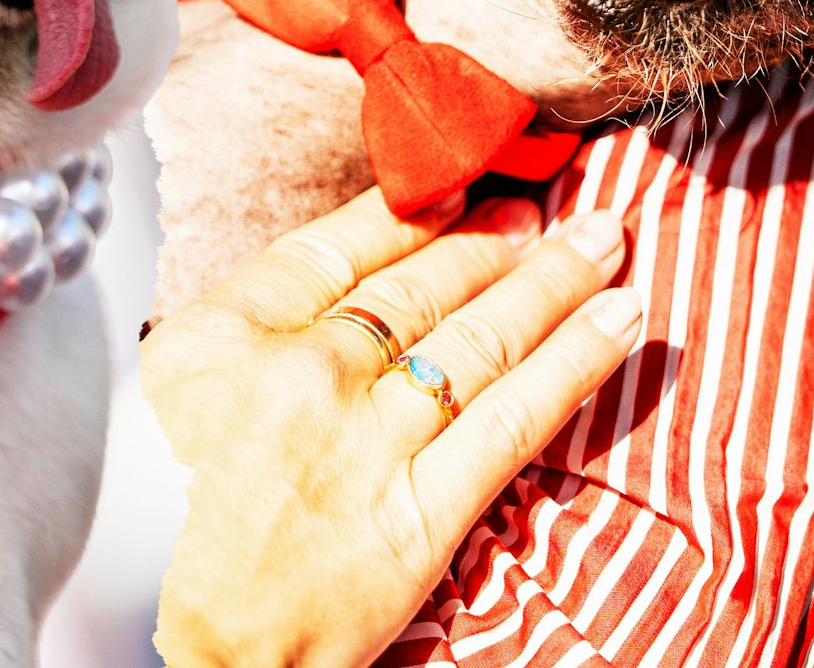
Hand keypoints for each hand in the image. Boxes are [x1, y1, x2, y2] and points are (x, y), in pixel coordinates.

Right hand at [143, 188, 641, 666]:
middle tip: (548, 213)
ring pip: (479, 339)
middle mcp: (296, 375)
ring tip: (604, 244)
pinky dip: (576, 361)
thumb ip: (272, 323)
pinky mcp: (419, 511)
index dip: (411, 214)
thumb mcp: (195, 393)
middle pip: (418, 287)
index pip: (336, 248)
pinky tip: (619, 319)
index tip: (463, 191)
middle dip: (496, 241)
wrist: (222, 645)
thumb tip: (379, 260)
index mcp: (223, 336)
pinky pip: (514, 417)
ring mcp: (363, 442)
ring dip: (554, 281)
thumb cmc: (202, 518)